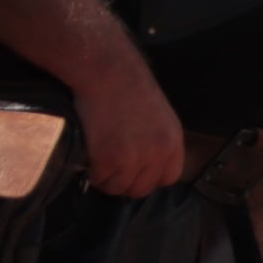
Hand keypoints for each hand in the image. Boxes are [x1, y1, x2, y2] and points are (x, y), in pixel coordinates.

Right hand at [71, 50, 184, 198]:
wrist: (108, 73)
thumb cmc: (129, 89)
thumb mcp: (158, 116)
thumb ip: (157, 142)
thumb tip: (146, 167)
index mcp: (173, 141)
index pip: (168, 178)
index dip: (149, 176)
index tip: (134, 171)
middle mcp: (157, 153)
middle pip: (141, 189)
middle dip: (124, 181)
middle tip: (111, 165)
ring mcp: (133, 158)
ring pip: (117, 188)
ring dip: (105, 177)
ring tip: (100, 154)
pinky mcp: (108, 160)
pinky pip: (97, 180)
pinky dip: (90, 170)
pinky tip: (91, 150)